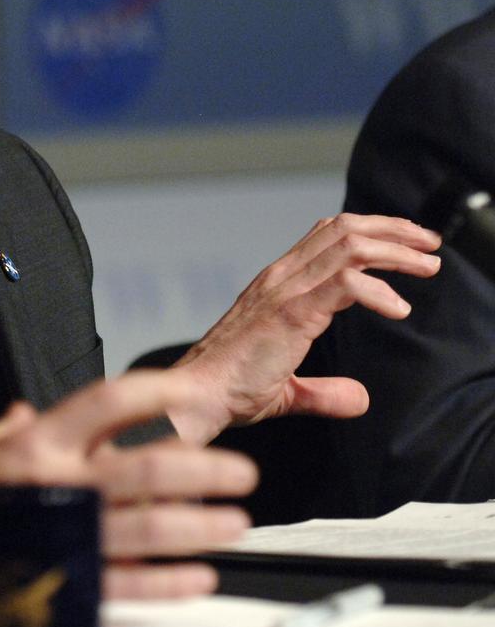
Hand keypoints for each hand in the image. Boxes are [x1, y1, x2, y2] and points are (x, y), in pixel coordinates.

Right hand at [0, 370, 257, 626]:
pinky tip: (200, 577)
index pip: (107, 401)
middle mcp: (54, 483)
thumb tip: (22, 410)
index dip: (155, 393)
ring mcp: (63, 535)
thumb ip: (2, 430)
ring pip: (150, 527)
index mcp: (34, 443)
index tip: (189, 394)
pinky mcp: (65, 586)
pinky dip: (171, 581)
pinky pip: (131, 584)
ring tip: (235, 522)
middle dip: (206, 469)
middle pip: (147, 467)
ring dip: (201, 525)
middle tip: (242, 473)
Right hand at [166, 213, 441, 444]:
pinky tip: (399, 309)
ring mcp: (284, 291)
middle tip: (429, 244)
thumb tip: (359, 397)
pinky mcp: (290, 312)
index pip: (326, 236)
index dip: (371, 232)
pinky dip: (378, 290)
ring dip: (396, 251)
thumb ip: (324, 391)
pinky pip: (345, 284)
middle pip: (343, 229)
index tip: (406, 244)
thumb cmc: (228, 390)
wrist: (198, 395)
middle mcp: (280, 278)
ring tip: (428, 264)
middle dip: (394, 231)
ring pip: (349, 247)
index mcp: (277, 285)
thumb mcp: (286, 390)